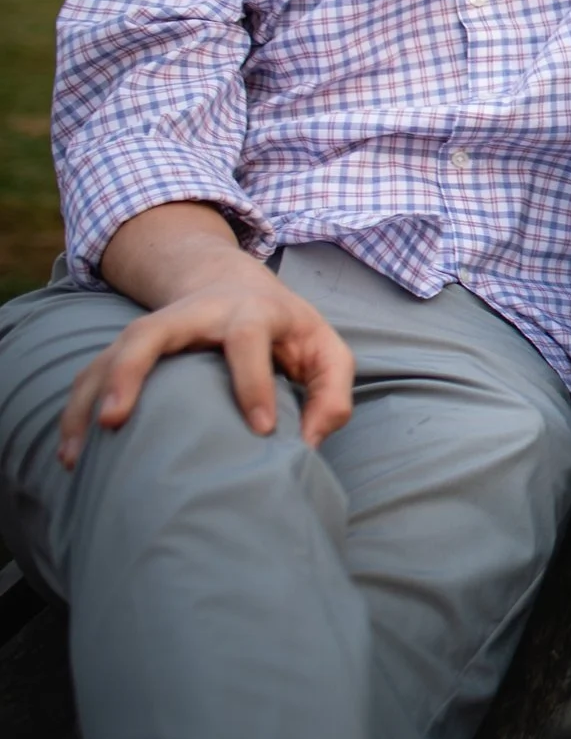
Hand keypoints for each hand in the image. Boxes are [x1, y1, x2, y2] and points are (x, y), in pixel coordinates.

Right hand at [60, 267, 354, 469]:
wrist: (239, 285)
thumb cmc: (290, 332)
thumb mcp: (327, 352)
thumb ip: (331, 395)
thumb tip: (307, 445)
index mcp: (253, 311)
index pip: (247, 340)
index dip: (253, 384)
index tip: (260, 431)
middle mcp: (198, 313)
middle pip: (153, 330)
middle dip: (131, 370)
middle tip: (116, 419)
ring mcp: (160, 326)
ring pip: (112, 351)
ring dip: (89, 397)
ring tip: (76, 453)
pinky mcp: (133, 344)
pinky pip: (94, 372)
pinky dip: (77, 409)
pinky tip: (71, 453)